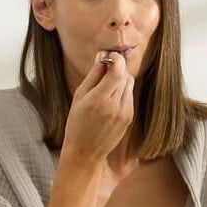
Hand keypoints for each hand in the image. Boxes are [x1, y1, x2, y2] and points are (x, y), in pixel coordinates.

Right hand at [62, 47, 134, 165]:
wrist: (85, 151)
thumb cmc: (77, 123)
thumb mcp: (79, 96)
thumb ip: (93, 75)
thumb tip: (102, 55)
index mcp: (98, 99)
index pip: (117, 71)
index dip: (116, 59)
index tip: (110, 56)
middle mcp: (114, 106)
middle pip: (125, 75)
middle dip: (117, 68)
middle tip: (105, 69)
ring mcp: (124, 113)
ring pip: (129, 84)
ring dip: (120, 79)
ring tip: (106, 86)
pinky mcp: (129, 118)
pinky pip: (129, 96)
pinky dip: (122, 92)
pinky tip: (110, 99)